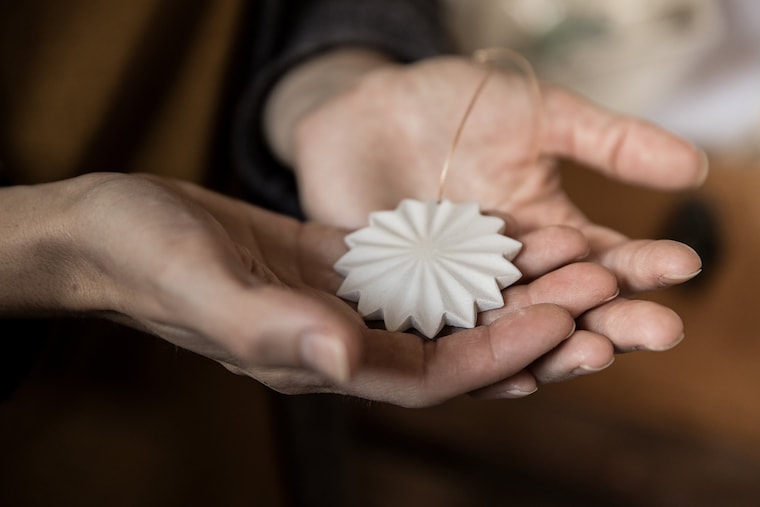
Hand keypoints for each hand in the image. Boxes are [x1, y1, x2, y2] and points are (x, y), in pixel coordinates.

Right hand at [0, 173, 618, 404]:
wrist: (120, 230)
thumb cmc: (148, 261)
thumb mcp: (206, 289)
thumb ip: (274, 331)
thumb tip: (346, 359)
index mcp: (318, 362)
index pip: (428, 376)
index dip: (495, 355)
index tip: (557, 322)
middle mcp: (340, 340)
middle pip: (451, 346)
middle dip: (522, 322)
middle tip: (592, 286)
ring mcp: (342, 303)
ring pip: (442, 306)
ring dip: (503, 285)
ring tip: (568, 255)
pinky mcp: (338, 264)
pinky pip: (415, 266)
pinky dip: (459, 253)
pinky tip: (502, 230)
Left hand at [273, 53, 704, 377]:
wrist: (365, 111)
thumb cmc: (452, 107)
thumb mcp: (537, 116)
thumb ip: (605, 142)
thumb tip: (693, 167)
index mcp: (543, 237)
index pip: (601, 259)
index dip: (641, 264)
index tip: (682, 265)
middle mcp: (506, 278)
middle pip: (565, 309)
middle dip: (613, 320)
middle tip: (662, 330)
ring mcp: (457, 296)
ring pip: (511, 334)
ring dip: (557, 346)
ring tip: (600, 350)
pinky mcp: (405, 306)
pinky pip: (443, 340)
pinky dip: (479, 358)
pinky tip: (517, 372)